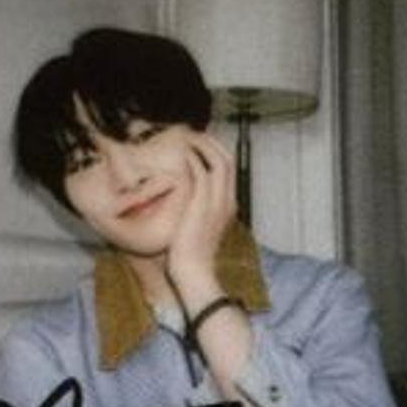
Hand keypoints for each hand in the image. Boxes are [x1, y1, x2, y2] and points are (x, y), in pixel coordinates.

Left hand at [167, 132, 235, 308]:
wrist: (194, 273)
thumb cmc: (190, 257)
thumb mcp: (196, 231)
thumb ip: (195, 215)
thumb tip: (183, 208)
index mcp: (228, 206)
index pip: (228, 170)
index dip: (214, 153)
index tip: (198, 145)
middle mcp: (227, 200)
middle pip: (227, 159)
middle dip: (211, 143)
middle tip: (192, 133)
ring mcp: (217, 200)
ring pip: (217, 159)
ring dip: (202, 145)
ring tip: (186, 135)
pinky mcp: (203, 203)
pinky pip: (200, 169)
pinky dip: (192, 156)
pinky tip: (179, 151)